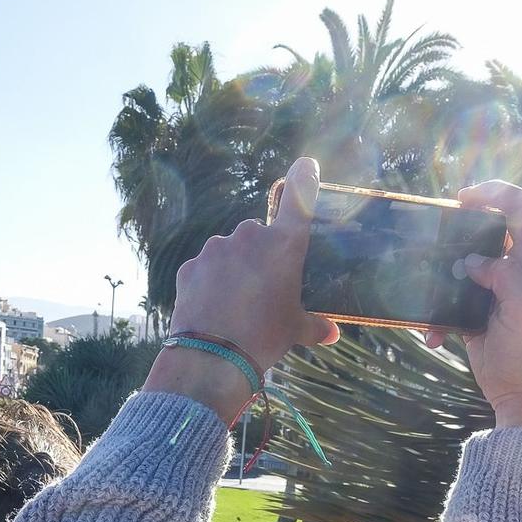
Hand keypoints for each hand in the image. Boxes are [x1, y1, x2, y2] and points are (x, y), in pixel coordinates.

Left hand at [152, 158, 339, 416]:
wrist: (213, 357)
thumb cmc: (265, 337)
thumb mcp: (295, 331)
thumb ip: (314, 326)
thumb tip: (332, 334)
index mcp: (284, 246)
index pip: (299, 201)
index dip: (303, 179)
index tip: (305, 164)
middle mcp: (250, 237)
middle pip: (257, 234)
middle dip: (260, 253)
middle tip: (262, 287)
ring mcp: (216, 249)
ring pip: (229, 250)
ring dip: (233, 267)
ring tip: (235, 303)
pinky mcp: (190, 265)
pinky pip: (205, 268)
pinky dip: (209, 281)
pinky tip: (212, 306)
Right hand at [443, 181, 521, 431]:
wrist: (521, 392)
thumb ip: (504, 274)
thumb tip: (473, 261)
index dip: (497, 193)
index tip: (465, 198)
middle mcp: (513, 271)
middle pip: (487, 232)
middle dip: (459, 231)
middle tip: (436, 234)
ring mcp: (491, 291)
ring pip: (462, 266)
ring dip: (441, 277)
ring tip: (427, 289)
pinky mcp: (474, 313)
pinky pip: (449, 302)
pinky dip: (437, 317)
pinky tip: (434, 336)